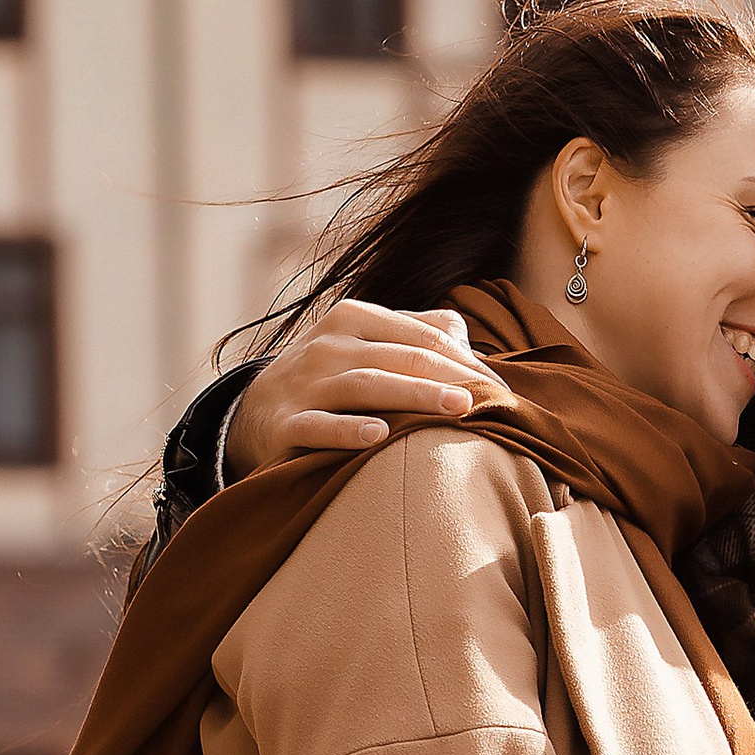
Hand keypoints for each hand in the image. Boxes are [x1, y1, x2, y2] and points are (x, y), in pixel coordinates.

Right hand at [231, 305, 515, 472]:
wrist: (253, 410)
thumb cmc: (328, 374)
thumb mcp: (363, 342)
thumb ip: (415, 334)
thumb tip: (470, 342)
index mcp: (354, 318)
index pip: (423, 336)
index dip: (466, 360)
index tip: (502, 388)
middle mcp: (329, 345)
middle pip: (401, 357)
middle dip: (451, 376)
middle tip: (493, 399)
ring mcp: (305, 384)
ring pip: (367, 385)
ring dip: (415, 396)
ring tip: (458, 408)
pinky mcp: (285, 423)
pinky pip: (318, 426)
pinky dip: (348, 430)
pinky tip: (379, 435)